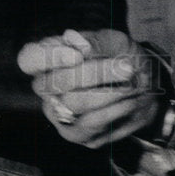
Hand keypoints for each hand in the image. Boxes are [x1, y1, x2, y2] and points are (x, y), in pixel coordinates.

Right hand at [17, 29, 161, 148]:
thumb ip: (95, 41)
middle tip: (126, 67)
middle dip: (92, 74)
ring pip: (72, 104)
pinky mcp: (76, 134)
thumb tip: (74, 41)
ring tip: (132, 82)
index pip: (29, 58)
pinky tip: (130, 101)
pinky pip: (90, 125)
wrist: (145, 86)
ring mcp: (58, 114)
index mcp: (50, 58)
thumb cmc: (122, 58)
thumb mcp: (115, 41)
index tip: (78, 56)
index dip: (48, 58)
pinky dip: (114, 110)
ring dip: (109, 92)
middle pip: (52, 84)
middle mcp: (47, 88)